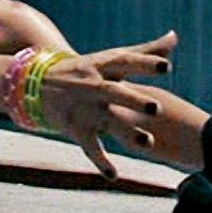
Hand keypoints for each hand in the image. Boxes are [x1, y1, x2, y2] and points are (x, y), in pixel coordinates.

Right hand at [36, 31, 177, 177]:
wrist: (37, 83)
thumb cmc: (88, 70)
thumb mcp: (112, 58)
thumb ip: (146, 51)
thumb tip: (174, 37)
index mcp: (105, 66)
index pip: (126, 62)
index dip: (145, 63)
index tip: (167, 66)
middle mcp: (94, 86)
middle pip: (114, 92)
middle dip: (133, 99)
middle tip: (155, 108)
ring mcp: (84, 108)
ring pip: (106, 121)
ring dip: (126, 132)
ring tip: (147, 142)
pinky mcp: (76, 128)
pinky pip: (90, 147)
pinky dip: (100, 162)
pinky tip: (114, 175)